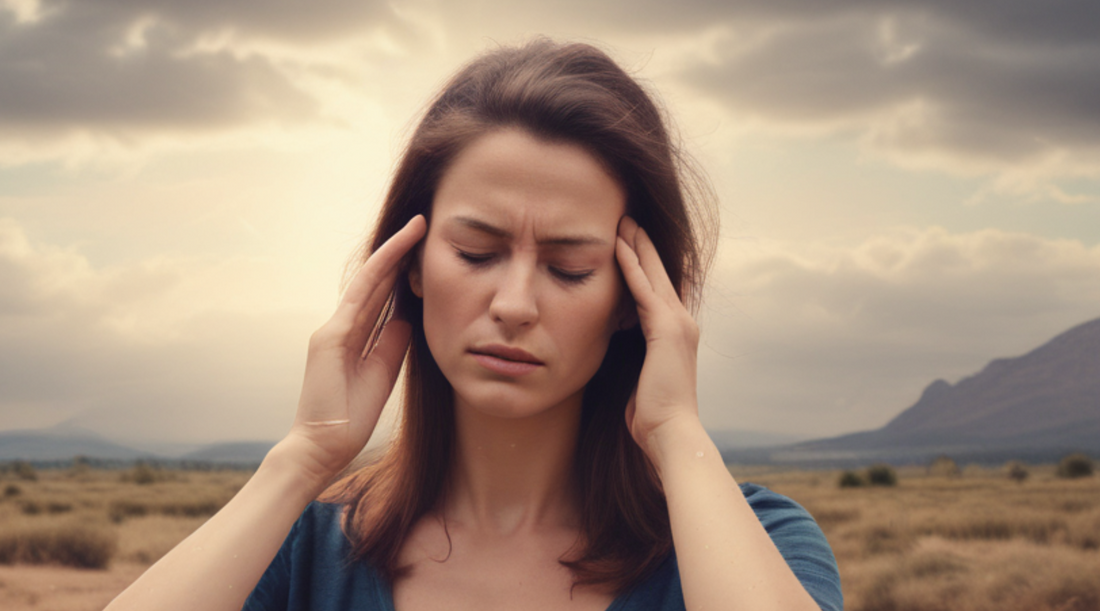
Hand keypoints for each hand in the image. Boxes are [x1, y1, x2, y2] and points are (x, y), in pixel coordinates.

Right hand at [283, 215, 426, 485]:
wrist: (323, 447)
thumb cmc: (351, 416)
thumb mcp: (382, 372)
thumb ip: (391, 342)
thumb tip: (408, 316)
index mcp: (352, 336)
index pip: (380, 295)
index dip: (401, 270)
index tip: (423, 249)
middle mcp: (340, 326)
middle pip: (374, 281)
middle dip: (398, 252)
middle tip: (421, 224)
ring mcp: (333, 329)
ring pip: (367, 281)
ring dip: (391, 252)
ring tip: (414, 228)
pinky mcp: (330, 338)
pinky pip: (359, 298)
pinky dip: (377, 273)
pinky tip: (395, 253)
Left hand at [615, 216, 700, 459]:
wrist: (671, 432)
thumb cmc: (653, 417)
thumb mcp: (641, 379)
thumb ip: (634, 359)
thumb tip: (615, 353)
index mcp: (675, 335)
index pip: (659, 292)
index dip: (646, 268)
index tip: (631, 246)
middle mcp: (682, 323)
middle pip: (659, 275)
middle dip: (643, 248)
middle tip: (629, 221)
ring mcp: (678, 323)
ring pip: (652, 274)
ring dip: (637, 246)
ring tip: (623, 222)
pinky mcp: (666, 328)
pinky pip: (643, 288)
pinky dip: (631, 264)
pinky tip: (618, 245)